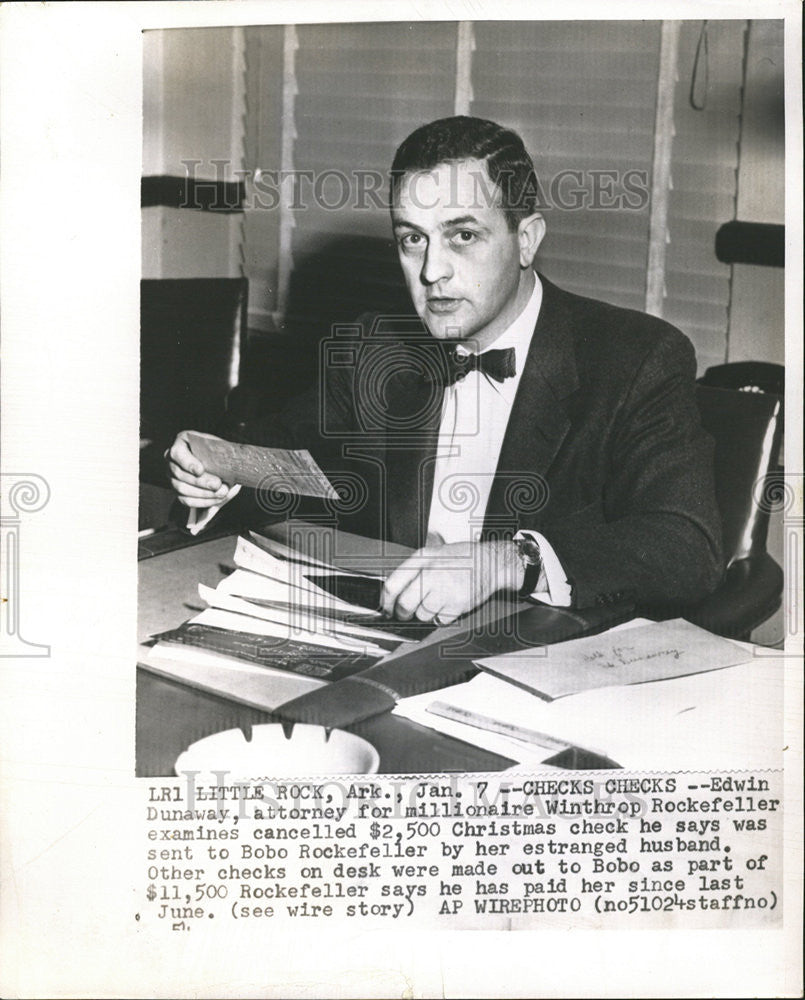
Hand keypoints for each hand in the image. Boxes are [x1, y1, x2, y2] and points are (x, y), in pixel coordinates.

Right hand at [166, 430, 230, 508]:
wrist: (219, 465)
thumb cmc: (218, 453)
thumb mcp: (220, 448)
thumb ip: (220, 452)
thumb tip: (227, 463)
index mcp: (181, 443)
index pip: (177, 453)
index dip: (188, 463)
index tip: (200, 470)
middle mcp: (172, 460)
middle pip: (180, 474)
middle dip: (201, 481)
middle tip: (218, 485)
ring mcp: (172, 476)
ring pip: (182, 489)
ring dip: (204, 493)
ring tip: (222, 492)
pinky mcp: (178, 491)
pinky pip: (186, 500)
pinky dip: (203, 501)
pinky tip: (217, 499)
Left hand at [380, 540, 523, 623]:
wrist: (491, 563)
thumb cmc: (462, 558)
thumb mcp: (434, 553)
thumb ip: (414, 569)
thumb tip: (393, 592)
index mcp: (422, 558)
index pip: (393, 585)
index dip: (386, 601)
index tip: (386, 608)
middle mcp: (431, 573)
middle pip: (405, 604)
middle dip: (403, 613)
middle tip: (405, 613)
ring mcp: (444, 590)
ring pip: (422, 615)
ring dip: (425, 614)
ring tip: (436, 602)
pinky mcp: (457, 604)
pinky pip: (439, 620)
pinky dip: (441, 617)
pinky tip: (448, 604)